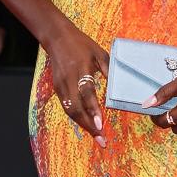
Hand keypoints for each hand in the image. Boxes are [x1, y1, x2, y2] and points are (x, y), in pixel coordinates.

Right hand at [46, 25, 109, 146]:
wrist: (56, 37)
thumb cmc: (81, 44)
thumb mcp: (99, 52)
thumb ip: (109, 69)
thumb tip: (119, 87)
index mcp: (81, 70)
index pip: (86, 93)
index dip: (93, 110)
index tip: (100, 125)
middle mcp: (68, 80)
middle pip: (76, 109)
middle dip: (88, 126)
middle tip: (100, 139)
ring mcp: (61, 86)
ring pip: (70, 111)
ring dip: (82, 125)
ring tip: (96, 137)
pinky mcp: (57, 89)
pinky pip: (67, 107)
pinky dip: (77, 118)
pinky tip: (87, 125)